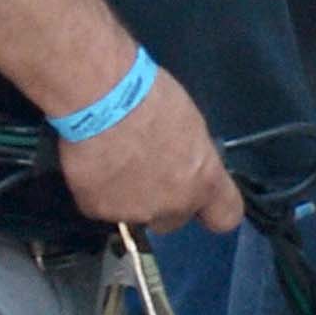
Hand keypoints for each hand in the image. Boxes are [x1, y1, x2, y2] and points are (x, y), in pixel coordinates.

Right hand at [58, 66, 242, 236]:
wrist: (99, 98)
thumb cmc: (148, 97)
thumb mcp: (188, 123)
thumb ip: (191, 156)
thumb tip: (183, 160)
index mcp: (204, 180)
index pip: (225, 217)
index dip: (210, 209)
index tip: (198, 195)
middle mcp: (173, 204)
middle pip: (172, 217)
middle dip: (160, 199)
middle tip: (143, 167)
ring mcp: (134, 211)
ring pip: (132, 212)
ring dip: (125, 194)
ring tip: (110, 158)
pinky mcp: (96, 209)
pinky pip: (98, 204)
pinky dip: (95, 188)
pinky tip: (90, 162)